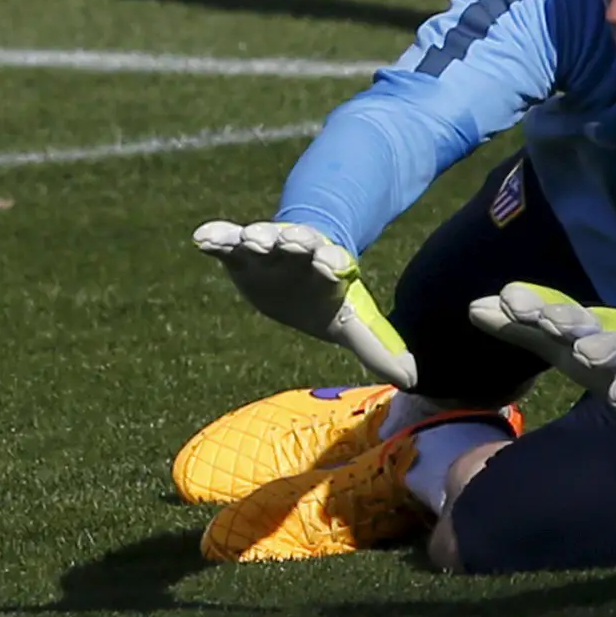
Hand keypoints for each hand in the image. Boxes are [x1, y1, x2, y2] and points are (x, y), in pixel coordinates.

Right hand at [193, 220, 417, 388]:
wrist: (298, 264)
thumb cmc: (326, 296)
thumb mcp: (350, 321)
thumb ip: (376, 346)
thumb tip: (413, 380)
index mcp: (328, 266)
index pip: (333, 261)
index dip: (332, 262)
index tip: (333, 265)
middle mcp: (299, 251)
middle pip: (298, 242)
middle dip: (295, 241)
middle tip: (290, 240)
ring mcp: (267, 246)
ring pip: (262, 236)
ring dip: (255, 236)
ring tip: (247, 239)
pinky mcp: (238, 249)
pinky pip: (225, 239)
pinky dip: (215, 237)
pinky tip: (202, 238)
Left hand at [467, 282, 615, 413]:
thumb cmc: (595, 350)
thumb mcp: (554, 340)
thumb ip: (516, 327)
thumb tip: (473, 308)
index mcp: (575, 322)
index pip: (550, 307)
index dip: (532, 303)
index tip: (509, 298)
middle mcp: (601, 331)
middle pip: (584, 321)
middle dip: (567, 318)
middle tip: (549, 320)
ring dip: (603, 348)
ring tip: (586, 353)